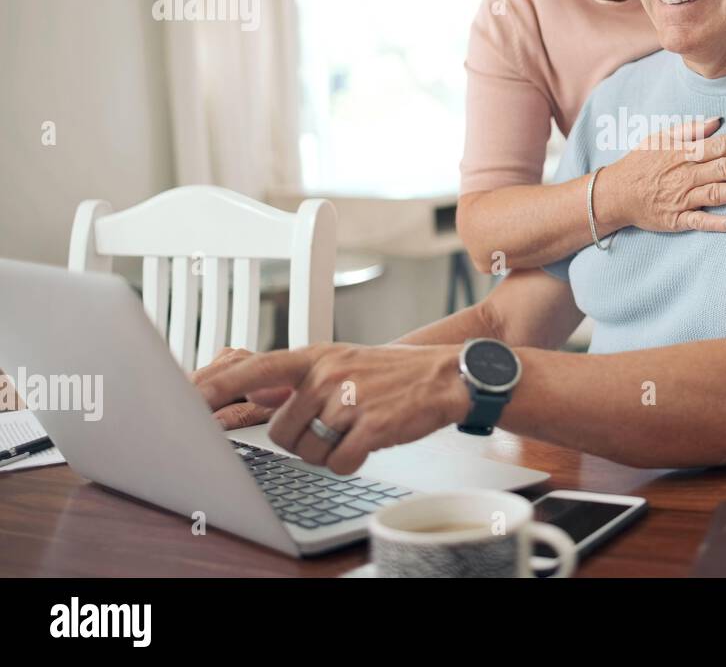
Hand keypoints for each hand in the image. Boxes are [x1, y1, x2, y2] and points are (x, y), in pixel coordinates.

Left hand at [195, 342, 466, 474]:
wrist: (447, 377)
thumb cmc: (393, 373)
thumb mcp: (343, 362)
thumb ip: (299, 380)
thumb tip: (254, 393)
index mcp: (315, 356)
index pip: (253, 370)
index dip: (216, 388)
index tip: (185, 400)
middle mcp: (327, 374)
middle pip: (282, 433)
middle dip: (304, 441)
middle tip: (335, 425)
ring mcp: (349, 399)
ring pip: (310, 453)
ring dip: (330, 452)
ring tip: (356, 428)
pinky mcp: (370, 426)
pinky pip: (339, 464)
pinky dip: (352, 461)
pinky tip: (370, 441)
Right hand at [598, 116, 725, 233]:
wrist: (615, 193)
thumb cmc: (640, 162)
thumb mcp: (660, 138)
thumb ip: (689, 129)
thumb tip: (716, 120)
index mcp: (683, 153)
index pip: (719, 145)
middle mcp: (685, 175)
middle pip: (723, 168)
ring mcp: (681, 199)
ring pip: (716, 193)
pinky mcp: (676, 220)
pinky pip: (698, 222)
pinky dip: (716, 223)